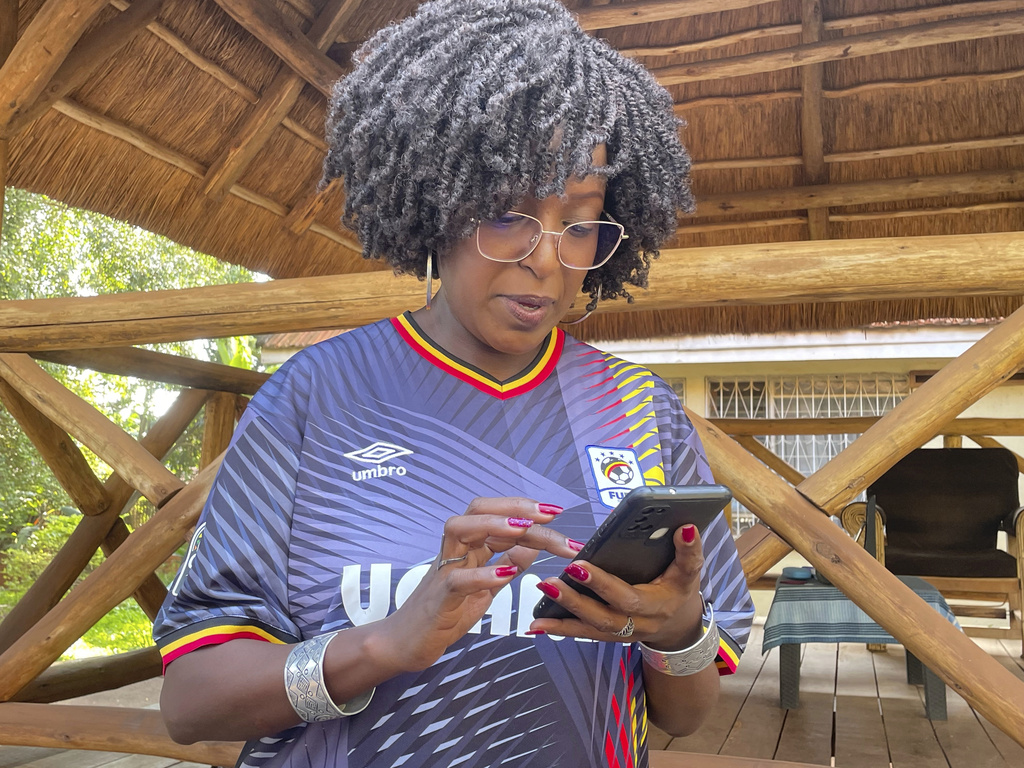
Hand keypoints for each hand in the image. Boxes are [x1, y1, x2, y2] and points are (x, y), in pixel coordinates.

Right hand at [376, 497, 579, 671]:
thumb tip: (533, 546)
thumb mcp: (486, 588)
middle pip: (479, 510)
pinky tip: (506, 574)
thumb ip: (507, 564)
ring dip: (493, 525)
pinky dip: (482, 574)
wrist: (406, 642)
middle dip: (515, 507)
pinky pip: (457, 579)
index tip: (556, 512)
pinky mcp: (439, 597)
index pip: (498, 516)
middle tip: (548, 513)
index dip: (526, 511)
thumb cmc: (445, 613)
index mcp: (469, 546)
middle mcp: (455, 550)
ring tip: (523, 528)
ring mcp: (444, 570)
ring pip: (459, 529)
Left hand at [528, 523, 704, 649]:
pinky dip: (559, 629)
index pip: (627, 596)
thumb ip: (689, 551)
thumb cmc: (680, 590)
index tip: (579, 563)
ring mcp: (621, 634)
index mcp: (656, 606)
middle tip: (549, 581)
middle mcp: (637, 624)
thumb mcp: (691, 571)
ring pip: (590, 628)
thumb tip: (686, 528)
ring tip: (540, 595)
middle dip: (575, 600)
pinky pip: (583, 634)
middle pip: (603, 616)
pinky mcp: (608, 636)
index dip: (602, 583)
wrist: (679, 624)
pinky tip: (536, 624)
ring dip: (562, 615)